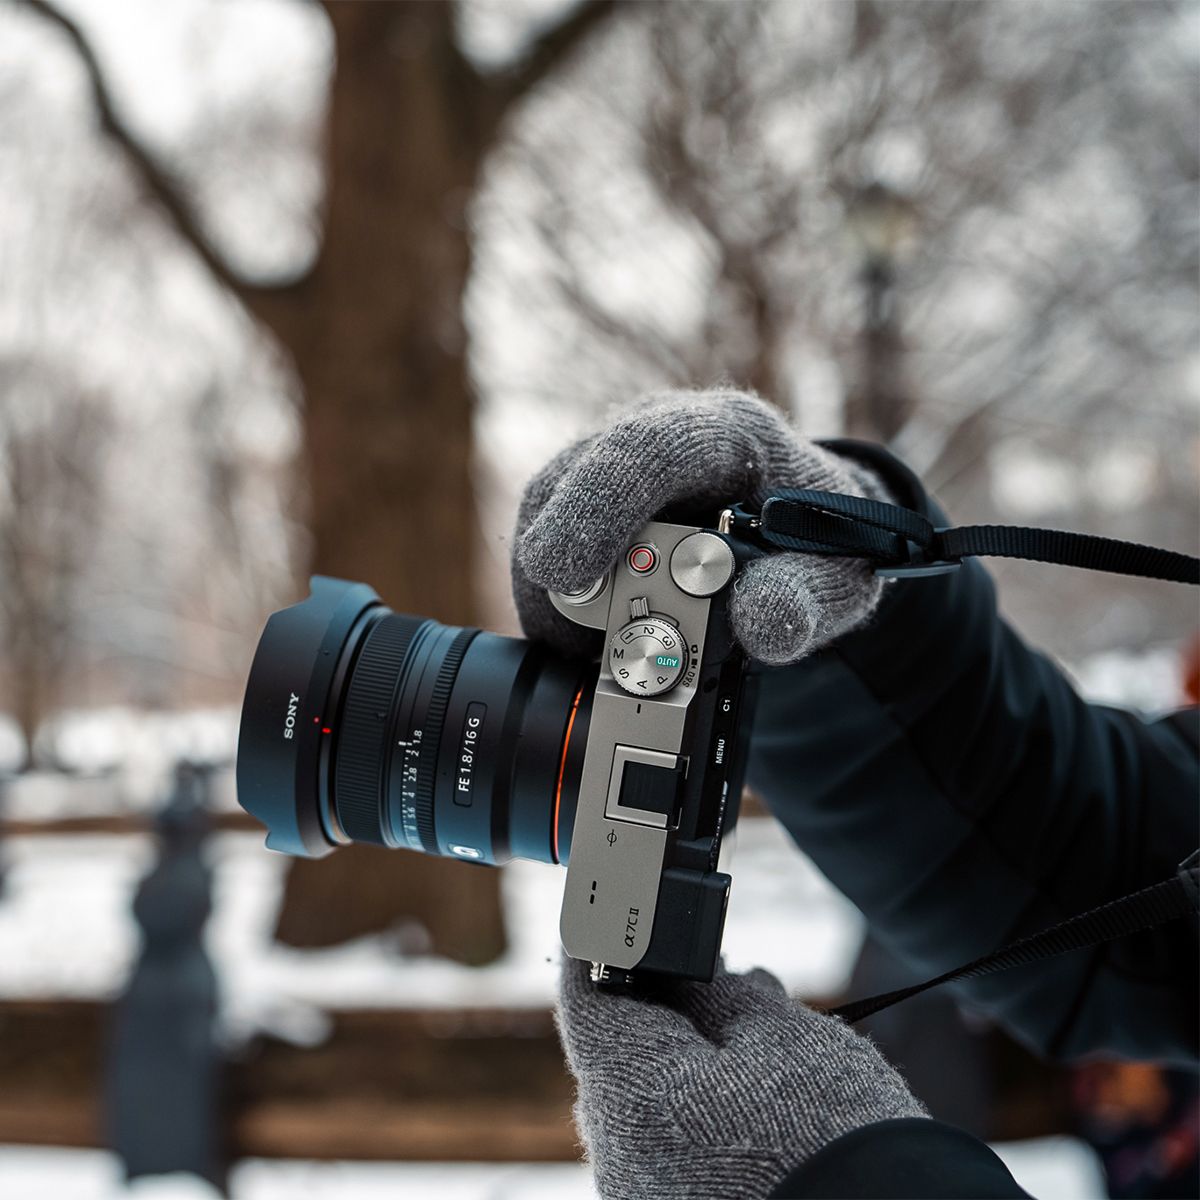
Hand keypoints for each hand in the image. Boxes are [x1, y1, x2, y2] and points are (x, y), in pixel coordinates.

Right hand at [511, 389, 887, 664]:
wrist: (804, 531)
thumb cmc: (817, 544)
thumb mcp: (837, 578)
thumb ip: (805, 599)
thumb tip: (758, 620)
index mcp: (728, 432)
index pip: (650, 446)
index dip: (599, 505)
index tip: (569, 574)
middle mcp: (657, 431)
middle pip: (575, 476)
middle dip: (562, 562)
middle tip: (572, 638)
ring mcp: (613, 459)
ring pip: (545, 506)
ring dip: (552, 586)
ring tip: (584, 647)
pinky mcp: (584, 495)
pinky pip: (543, 534)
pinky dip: (554, 594)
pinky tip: (581, 635)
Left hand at [557, 959, 925, 1199]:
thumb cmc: (833, 1133)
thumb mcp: (777, 1032)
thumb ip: (717, 991)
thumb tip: (690, 972)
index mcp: (627, 1094)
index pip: (585, 995)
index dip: (602, 940)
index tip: (615, 907)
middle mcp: (619, 1154)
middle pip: (621, 1050)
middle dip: (664, 1000)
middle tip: (710, 965)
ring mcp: (646, 1194)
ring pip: (649, 1100)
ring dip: (689, 1053)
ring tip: (754, 1017)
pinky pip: (673, 1146)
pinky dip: (703, 1107)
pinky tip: (756, 1081)